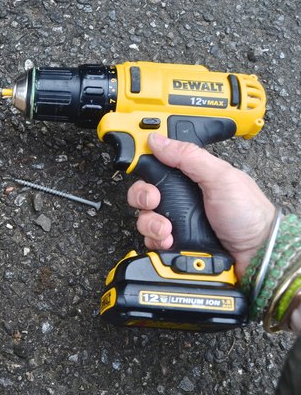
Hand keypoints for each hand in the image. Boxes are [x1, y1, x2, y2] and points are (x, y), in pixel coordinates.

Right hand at [127, 133, 275, 277]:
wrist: (256, 255)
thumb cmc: (249, 214)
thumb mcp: (221, 177)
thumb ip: (189, 157)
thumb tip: (159, 140)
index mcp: (190, 177)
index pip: (157, 165)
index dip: (143, 165)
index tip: (138, 168)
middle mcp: (180, 198)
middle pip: (143, 192)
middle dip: (143, 196)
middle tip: (155, 201)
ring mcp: (176, 221)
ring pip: (144, 217)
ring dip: (150, 223)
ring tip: (167, 230)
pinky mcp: (173, 242)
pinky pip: (150, 239)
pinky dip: (155, 241)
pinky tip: (170, 241)